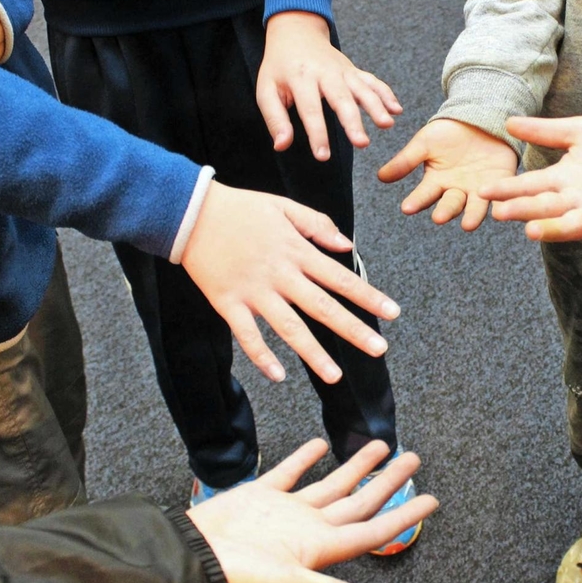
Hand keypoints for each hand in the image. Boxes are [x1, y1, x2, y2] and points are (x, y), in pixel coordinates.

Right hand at [180, 181, 400, 383]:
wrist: (189, 211)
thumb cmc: (239, 208)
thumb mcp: (283, 206)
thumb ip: (317, 224)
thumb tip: (347, 245)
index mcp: (296, 251)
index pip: (340, 278)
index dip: (368, 296)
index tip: (392, 313)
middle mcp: (279, 274)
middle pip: (323, 307)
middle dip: (353, 329)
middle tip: (380, 349)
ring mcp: (253, 291)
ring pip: (288, 327)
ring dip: (313, 353)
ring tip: (335, 376)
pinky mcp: (227, 303)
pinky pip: (247, 335)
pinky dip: (261, 356)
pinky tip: (278, 376)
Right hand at [187, 439, 437, 582]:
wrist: (188, 558)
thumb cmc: (238, 578)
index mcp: (321, 548)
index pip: (374, 529)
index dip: (405, 515)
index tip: (433, 500)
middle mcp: (309, 529)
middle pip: (360, 500)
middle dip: (388, 480)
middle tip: (414, 458)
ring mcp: (286, 511)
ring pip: (332, 483)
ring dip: (356, 465)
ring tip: (381, 445)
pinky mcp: (261, 495)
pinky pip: (291, 471)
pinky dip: (307, 456)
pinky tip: (321, 443)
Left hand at [256, 11, 401, 157]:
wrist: (296, 32)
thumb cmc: (279, 66)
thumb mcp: (267, 90)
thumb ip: (275, 119)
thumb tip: (281, 146)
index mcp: (300, 78)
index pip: (310, 110)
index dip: (317, 134)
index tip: (323, 156)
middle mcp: (325, 73)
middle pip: (341, 99)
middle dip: (353, 122)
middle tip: (362, 143)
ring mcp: (343, 71)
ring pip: (362, 89)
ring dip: (376, 106)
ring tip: (387, 124)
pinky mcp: (354, 71)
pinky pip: (373, 81)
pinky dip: (386, 94)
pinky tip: (397, 110)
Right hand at [378, 119, 518, 230]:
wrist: (478, 118)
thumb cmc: (448, 132)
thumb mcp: (424, 143)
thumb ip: (405, 161)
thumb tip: (380, 177)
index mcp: (437, 183)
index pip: (424, 195)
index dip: (416, 201)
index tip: (406, 208)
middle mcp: (457, 191)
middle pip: (450, 205)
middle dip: (444, 211)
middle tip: (438, 218)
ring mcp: (479, 190)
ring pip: (475, 207)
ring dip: (472, 216)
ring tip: (468, 224)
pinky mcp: (502, 183)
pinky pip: (501, 195)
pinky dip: (500, 202)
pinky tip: (498, 208)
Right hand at [478, 116, 581, 241]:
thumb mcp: (577, 131)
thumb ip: (544, 131)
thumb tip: (508, 123)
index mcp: (562, 180)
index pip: (530, 185)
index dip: (508, 189)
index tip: (484, 191)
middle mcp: (575, 200)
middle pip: (544, 207)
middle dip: (523, 211)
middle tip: (500, 214)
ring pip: (571, 223)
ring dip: (553, 228)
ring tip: (531, 230)